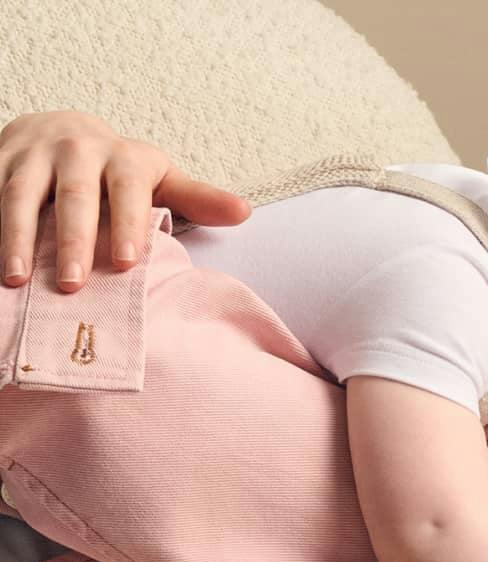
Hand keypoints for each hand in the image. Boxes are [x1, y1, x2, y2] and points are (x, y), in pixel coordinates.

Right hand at [0, 110, 249, 292]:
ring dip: (16, 237)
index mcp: (123, 158)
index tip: (126, 263)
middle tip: (73, 284)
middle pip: (74, 196)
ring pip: (20, 195)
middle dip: (72, 240)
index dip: (127, 224)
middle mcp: (76, 150)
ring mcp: (32, 155)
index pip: (128, 191)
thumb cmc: (118, 170)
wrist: (58, 130)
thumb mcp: (158, 178)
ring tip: (17, 280)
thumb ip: (196, 199)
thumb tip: (244, 212)